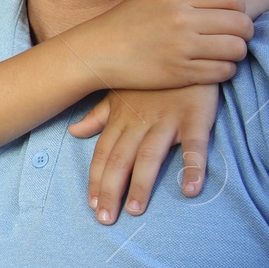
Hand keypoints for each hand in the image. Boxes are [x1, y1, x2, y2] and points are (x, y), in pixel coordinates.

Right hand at [66, 0, 251, 90]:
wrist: (96, 52)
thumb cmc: (125, 22)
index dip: (240, 8)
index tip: (232, 17)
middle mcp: (182, 19)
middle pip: (240, 23)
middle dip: (244, 32)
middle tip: (235, 38)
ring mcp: (182, 47)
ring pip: (236, 49)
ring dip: (237, 53)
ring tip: (226, 54)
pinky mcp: (180, 73)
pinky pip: (222, 72)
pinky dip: (225, 71)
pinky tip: (214, 68)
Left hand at [71, 83, 218, 223]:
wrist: (184, 48)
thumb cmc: (153, 78)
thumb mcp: (120, 93)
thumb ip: (99, 115)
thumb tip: (73, 131)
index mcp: (121, 118)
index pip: (103, 154)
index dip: (96, 180)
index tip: (92, 205)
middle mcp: (140, 122)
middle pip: (121, 160)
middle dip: (111, 190)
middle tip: (106, 219)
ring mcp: (167, 120)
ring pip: (150, 156)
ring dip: (141, 184)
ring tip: (135, 210)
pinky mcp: (195, 117)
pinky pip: (194, 145)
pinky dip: (193, 167)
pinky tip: (190, 189)